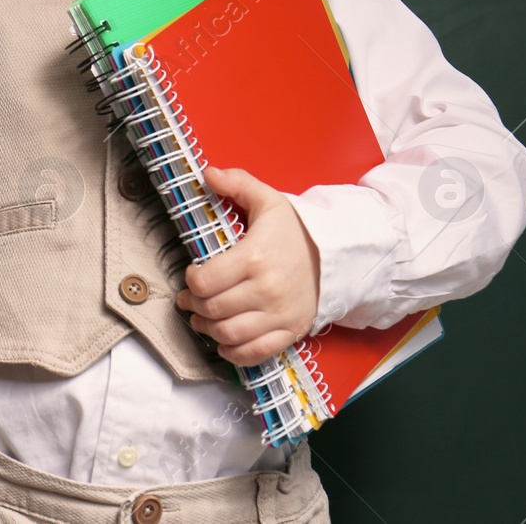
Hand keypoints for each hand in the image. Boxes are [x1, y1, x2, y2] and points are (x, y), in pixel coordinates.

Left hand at [175, 165, 320, 366]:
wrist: (337, 256)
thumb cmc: (297, 231)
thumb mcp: (269, 200)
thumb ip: (237, 183)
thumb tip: (208, 173)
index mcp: (255, 258)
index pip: (205, 282)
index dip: (190, 281)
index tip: (191, 275)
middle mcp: (266, 290)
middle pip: (212, 309)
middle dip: (193, 305)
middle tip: (188, 299)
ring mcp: (279, 315)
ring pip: (228, 334)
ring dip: (206, 329)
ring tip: (200, 318)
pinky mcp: (290, 332)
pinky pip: (254, 353)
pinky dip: (232, 353)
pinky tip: (222, 342)